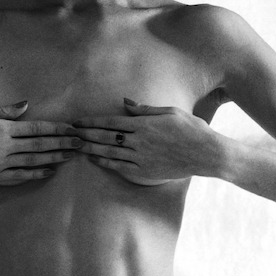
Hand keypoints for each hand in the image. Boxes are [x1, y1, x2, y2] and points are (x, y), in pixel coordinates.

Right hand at [0, 102, 79, 184]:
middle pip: (39, 146)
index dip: (56, 129)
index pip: (36, 129)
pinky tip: (50, 171)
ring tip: (72, 156)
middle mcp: (2, 148)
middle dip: (62, 144)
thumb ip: (4, 110)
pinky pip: (20, 177)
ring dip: (54, 159)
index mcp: (0, 129)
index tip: (72, 128)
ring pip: (33, 162)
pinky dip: (36, 174)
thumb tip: (27, 104)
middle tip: (81, 143)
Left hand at [72, 98, 223, 185]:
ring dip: (90, 148)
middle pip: (105, 136)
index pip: (111, 121)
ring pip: (109, 152)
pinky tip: (94, 158)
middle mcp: (139, 141)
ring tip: (76, 145)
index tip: (78, 121)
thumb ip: (145, 109)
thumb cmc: (191, 129)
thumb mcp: (170, 111)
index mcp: (144, 124)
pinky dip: (105, 162)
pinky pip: (119, 167)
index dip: (92, 121)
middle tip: (69, 133)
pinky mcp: (144, 172)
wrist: (205, 154)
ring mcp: (141, 158)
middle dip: (85, 134)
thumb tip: (125, 102)